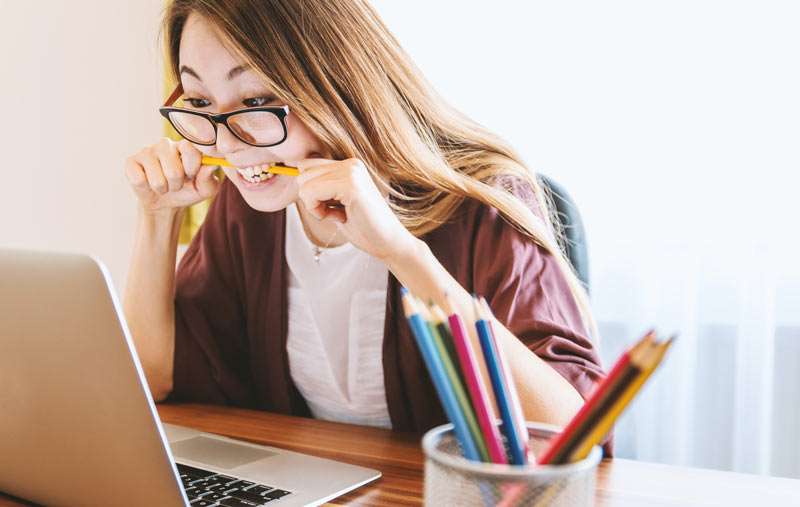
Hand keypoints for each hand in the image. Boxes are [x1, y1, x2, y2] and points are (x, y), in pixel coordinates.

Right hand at [125, 138, 219, 215]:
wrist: (166, 203)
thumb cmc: (188, 191)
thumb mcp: (205, 189)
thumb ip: (209, 178)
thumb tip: (212, 165)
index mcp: (185, 145)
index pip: (191, 150)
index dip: (192, 169)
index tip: (191, 176)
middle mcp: (166, 144)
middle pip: (174, 171)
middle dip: (177, 185)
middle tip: (175, 184)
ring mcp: (147, 151)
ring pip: (157, 179)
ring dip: (163, 189)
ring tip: (163, 185)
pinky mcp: (131, 161)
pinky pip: (139, 180)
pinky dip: (146, 188)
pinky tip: (148, 183)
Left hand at [292, 157, 417, 261]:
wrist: (389, 243)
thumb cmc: (363, 227)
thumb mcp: (336, 202)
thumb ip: (320, 187)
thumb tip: (294, 172)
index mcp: (349, 165)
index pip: (307, 166)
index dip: (310, 191)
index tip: (329, 207)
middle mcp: (350, 163)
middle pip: (302, 174)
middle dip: (312, 199)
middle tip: (336, 212)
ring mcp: (351, 172)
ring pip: (304, 184)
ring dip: (315, 207)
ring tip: (340, 214)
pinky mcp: (350, 185)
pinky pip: (311, 193)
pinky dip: (318, 211)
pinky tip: (340, 217)